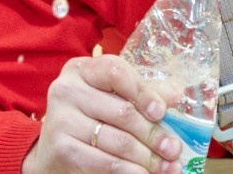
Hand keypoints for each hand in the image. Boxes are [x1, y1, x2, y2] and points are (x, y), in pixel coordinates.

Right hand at [22, 53, 183, 173]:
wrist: (57, 149)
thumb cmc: (92, 116)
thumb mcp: (114, 97)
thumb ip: (144, 92)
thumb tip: (176, 94)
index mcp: (82, 69)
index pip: (116, 72)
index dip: (143, 92)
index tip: (163, 112)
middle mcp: (67, 90)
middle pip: (122, 112)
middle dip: (154, 134)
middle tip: (174, 149)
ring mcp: (60, 120)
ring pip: (118, 140)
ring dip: (148, 157)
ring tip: (167, 166)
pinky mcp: (61, 149)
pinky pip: (104, 162)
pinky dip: (129, 171)